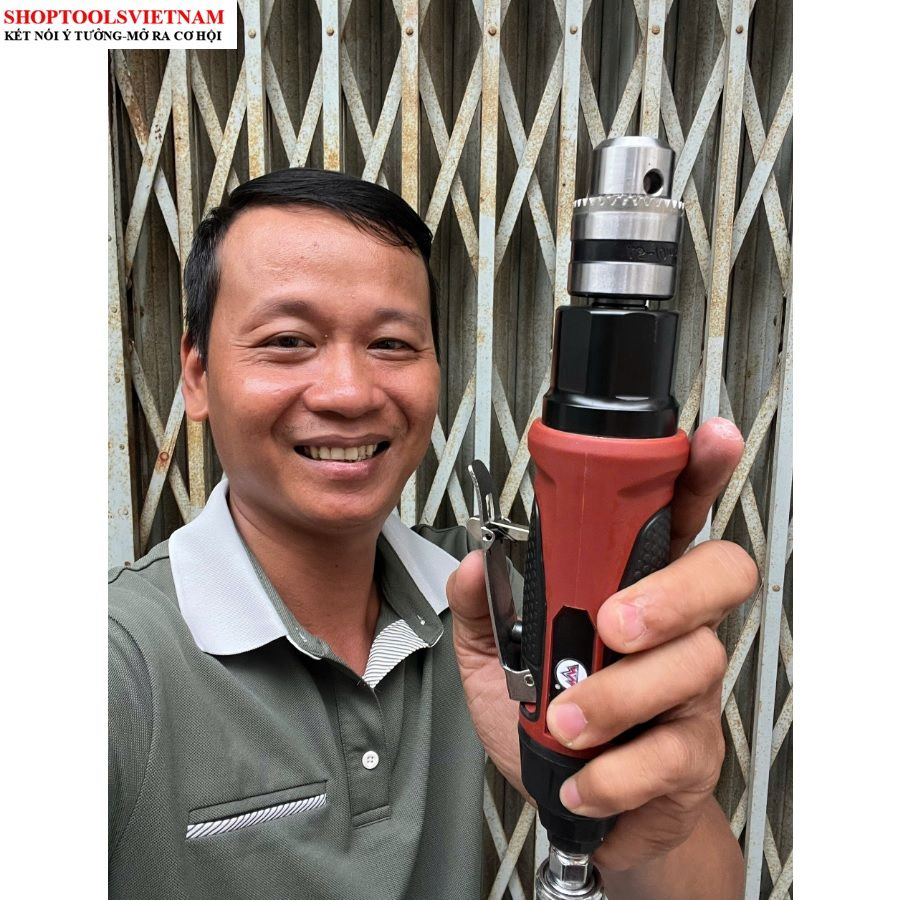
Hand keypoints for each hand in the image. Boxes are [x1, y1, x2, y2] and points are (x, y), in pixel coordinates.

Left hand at [446, 418, 757, 875]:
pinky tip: (580, 777)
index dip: (698, 473)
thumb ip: (484, 609)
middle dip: (672, 591)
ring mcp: (690, 691)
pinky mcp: (691, 755)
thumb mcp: (496, 662)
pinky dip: (614, 770)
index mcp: (631, 587)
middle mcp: (673, 628)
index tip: (709, 438)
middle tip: (611, 625)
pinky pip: (671, 752)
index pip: (675, 516)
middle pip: (720, 572)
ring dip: (617, 696)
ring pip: (693, 663)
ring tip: (564, 722)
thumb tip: (473, 564)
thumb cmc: (551, 724)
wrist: (586, 814)